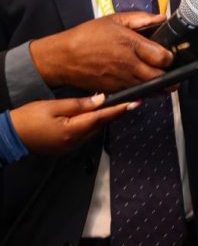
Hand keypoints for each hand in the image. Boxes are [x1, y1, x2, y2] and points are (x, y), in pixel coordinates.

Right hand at [10, 94, 139, 155]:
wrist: (10, 136)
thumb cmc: (28, 119)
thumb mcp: (53, 106)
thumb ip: (79, 103)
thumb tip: (101, 99)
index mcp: (72, 131)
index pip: (102, 118)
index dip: (120, 109)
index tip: (136, 102)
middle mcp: (75, 142)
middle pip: (101, 124)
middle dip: (115, 112)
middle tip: (130, 100)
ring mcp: (71, 146)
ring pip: (94, 130)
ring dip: (103, 118)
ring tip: (115, 104)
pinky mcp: (66, 147)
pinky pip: (85, 134)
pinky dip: (92, 124)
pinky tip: (94, 114)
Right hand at [30, 12, 172, 91]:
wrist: (62, 58)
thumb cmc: (86, 36)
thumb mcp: (114, 20)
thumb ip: (140, 18)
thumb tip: (162, 18)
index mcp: (131, 45)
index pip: (162, 57)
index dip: (170, 57)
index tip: (169, 54)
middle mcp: (129, 65)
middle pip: (160, 77)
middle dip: (170, 75)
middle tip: (172, 71)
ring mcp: (121, 80)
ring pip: (150, 89)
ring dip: (161, 86)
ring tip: (166, 81)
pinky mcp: (114, 90)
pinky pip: (136, 94)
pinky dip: (145, 92)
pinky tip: (148, 86)